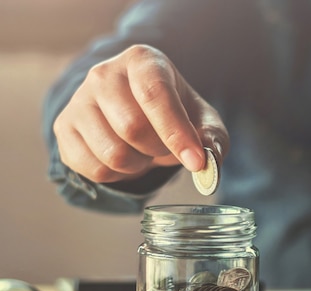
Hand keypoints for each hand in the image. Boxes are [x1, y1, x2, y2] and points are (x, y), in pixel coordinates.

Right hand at [53, 44, 228, 183]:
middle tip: (165, 147)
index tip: (196, 161)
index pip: (155, 95)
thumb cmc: (173, 112)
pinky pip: (95, 170)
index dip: (176, 133)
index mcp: (142, 60)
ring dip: (139, 165)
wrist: (135, 111)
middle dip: (159, 150)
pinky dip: (118, 175)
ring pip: (113, 154)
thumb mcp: (201, 119)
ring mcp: (78, 101)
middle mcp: (104, 74)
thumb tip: (208, 161)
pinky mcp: (64, 129)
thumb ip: (212, 137)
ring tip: (144, 151)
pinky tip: (124, 157)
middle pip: (132, 128)